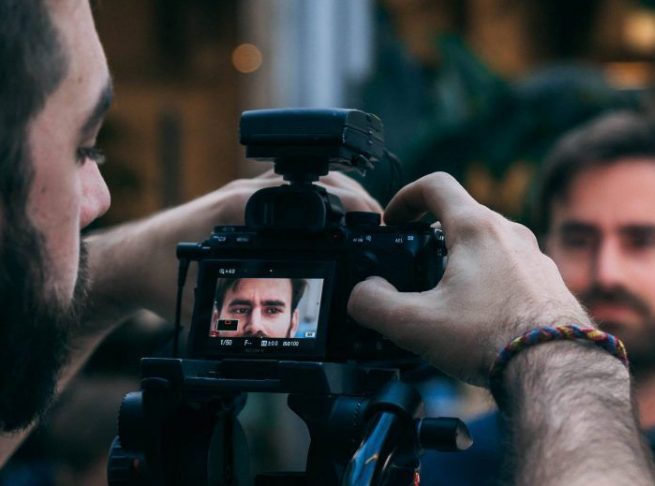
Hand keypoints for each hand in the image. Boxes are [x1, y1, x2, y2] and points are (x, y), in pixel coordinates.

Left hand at [85, 170, 381, 323]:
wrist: (128, 261)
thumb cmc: (159, 277)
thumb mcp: (204, 305)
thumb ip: (240, 317)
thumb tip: (278, 338)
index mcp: (244, 208)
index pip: (312, 194)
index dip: (351, 205)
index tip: (376, 223)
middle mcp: (248, 192)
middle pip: (318, 180)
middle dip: (355, 198)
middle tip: (379, 225)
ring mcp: (245, 192)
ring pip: (305, 182)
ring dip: (337, 194)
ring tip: (363, 223)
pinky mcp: (242, 200)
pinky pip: (289, 192)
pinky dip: (316, 201)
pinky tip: (329, 223)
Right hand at [348, 172, 588, 385]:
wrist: (556, 369)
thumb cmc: (491, 339)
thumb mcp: (415, 324)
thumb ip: (373, 305)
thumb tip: (363, 294)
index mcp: (476, 228)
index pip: (435, 185)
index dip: (404, 197)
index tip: (393, 222)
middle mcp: (510, 233)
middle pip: (461, 216)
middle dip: (430, 236)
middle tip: (414, 265)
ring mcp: (534, 256)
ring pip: (488, 242)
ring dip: (461, 259)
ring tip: (446, 296)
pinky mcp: (548, 282)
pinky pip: (510, 267)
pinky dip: (488, 279)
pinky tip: (480, 315)